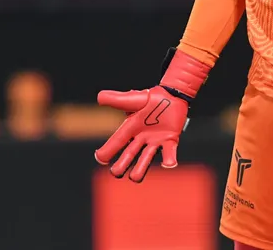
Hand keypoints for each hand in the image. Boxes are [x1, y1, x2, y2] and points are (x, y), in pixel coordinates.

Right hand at [94, 48, 209, 182]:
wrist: (172, 95)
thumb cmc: (151, 98)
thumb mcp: (133, 99)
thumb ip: (117, 99)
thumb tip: (99, 97)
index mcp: (131, 128)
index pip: (117, 141)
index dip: (108, 150)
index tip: (100, 158)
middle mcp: (141, 137)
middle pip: (129, 155)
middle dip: (121, 165)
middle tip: (116, 172)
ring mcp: (155, 140)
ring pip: (146, 159)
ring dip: (140, 169)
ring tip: (134, 178)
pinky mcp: (170, 140)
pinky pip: (169, 152)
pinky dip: (169, 160)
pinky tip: (168, 164)